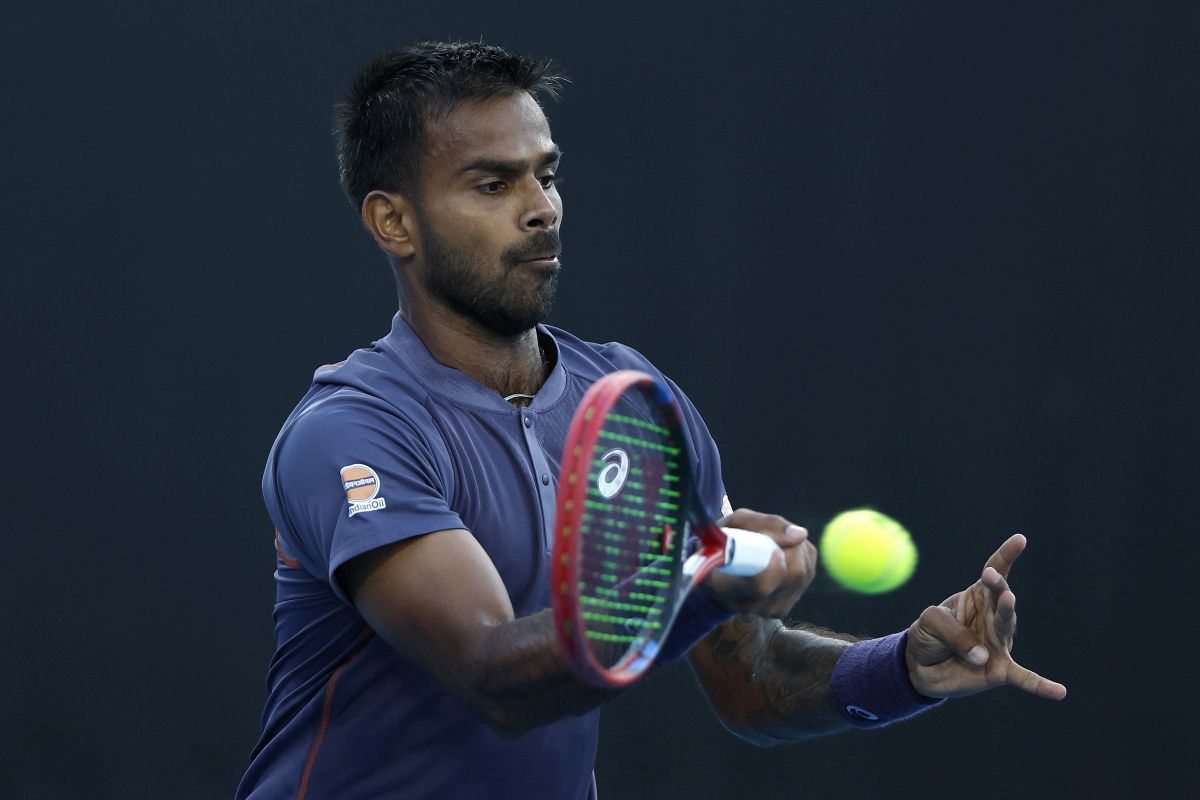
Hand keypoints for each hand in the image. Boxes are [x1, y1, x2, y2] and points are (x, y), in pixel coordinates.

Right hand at [701, 508, 816, 615]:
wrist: (717, 571)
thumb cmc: (725, 541)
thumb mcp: (736, 522)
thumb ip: (765, 523)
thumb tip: (801, 535)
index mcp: (722, 585)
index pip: (761, 585)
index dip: (775, 566)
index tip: (775, 549)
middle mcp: (744, 604)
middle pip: (792, 574)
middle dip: (791, 547)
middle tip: (774, 536)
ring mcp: (766, 610)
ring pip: (803, 572)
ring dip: (796, 550)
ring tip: (774, 545)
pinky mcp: (783, 609)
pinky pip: (806, 575)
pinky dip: (801, 558)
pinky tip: (781, 557)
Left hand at [905, 533, 1066, 700]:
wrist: (919, 667)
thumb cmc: (928, 635)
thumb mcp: (930, 622)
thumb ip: (953, 631)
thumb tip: (983, 656)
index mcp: (977, 597)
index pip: (994, 572)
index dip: (1006, 556)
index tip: (1020, 540)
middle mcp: (993, 617)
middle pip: (1001, 597)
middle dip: (998, 585)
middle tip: (990, 575)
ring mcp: (999, 643)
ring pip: (1006, 626)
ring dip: (1005, 613)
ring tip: (1007, 599)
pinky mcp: (1000, 670)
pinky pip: (1024, 678)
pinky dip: (1040, 685)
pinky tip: (1059, 692)